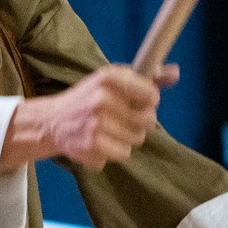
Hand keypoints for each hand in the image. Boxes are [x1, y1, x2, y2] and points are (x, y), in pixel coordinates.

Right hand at [3, 62, 177, 170]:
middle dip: (140, 122)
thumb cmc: (87, 98)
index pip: (150, 94)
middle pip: (147, 120)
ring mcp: (95, 125)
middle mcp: (101, 100)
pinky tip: (100, 142)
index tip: (140, 102)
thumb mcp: (110, 80)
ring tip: (109, 130)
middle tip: (123, 119)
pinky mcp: (91, 147)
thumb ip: (146, 77)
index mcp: (108, 78)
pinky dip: (114, 151)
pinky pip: (122, 154)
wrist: (51, 122)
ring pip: (136, 139)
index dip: (149, 101)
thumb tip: (175, 73)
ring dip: (127, 138)